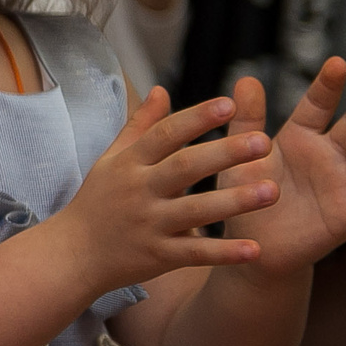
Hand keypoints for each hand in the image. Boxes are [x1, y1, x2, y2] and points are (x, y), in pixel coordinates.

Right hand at [48, 86, 272, 293]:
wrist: (72, 254)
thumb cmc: (97, 202)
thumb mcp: (111, 159)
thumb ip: (140, 126)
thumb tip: (161, 89)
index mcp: (130, 164)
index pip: (165, 134)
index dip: (197, 118)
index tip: (229, 104)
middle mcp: (139, 191)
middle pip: (184, 167)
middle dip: (224, 153)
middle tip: (263, 141)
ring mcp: (148, 224)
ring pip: (195, 210)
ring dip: (234, 201)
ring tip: (272, 191)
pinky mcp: (157, 256)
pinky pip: (195, 254)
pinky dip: (224, 253)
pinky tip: (255, 249)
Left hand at [219, 64, 345, 277]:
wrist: (248, 243)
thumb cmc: (244, 193)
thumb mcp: (242, 154)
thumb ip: (246, 120)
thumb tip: (246, 79)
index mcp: (302, 138)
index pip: (318, 106)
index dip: (327, 86)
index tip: (336, 63)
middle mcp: (328, 157)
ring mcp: (342, 184)